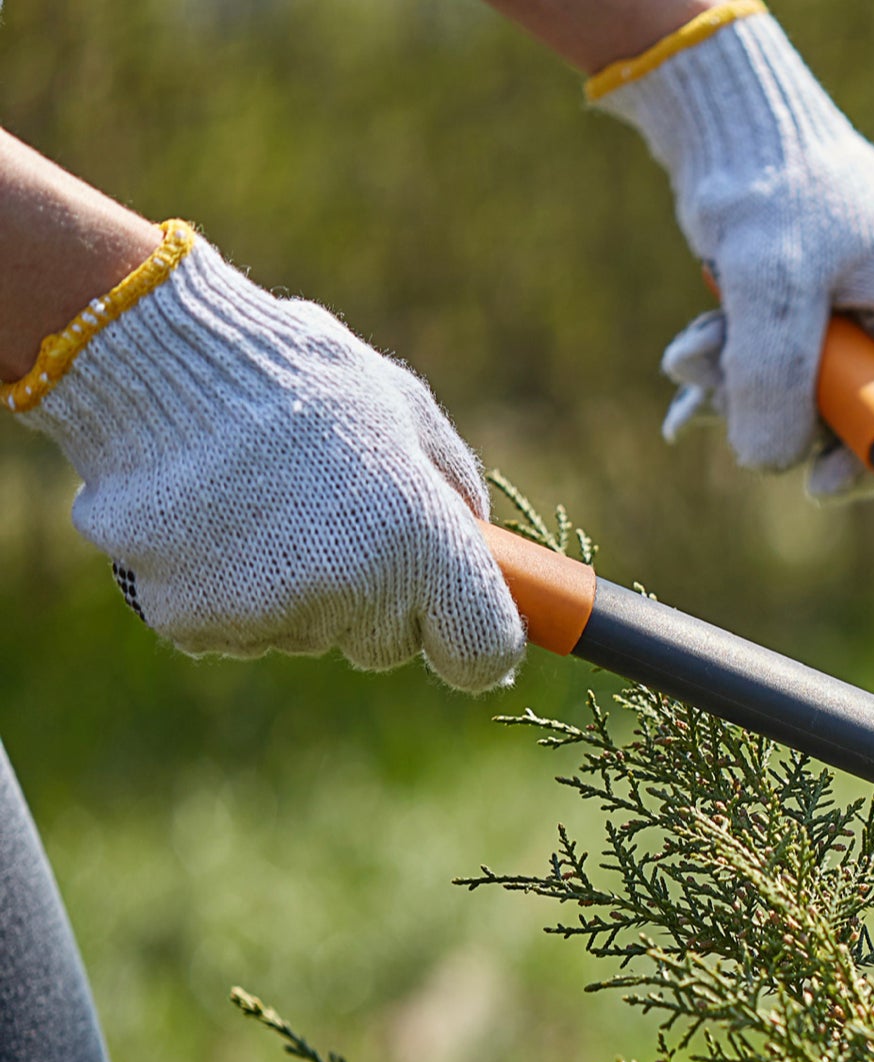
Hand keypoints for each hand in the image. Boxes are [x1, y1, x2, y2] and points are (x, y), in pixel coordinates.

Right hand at [11, 229, 522, 691]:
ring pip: (307, 633)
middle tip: (332, 516)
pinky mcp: (192, 620)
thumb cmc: (291, 372)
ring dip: (294, 588)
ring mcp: (266, 611)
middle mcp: (349, 590)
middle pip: (387, 645)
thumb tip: (479, 544)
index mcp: (419, 540)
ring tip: (257, 498)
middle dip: (375, 598)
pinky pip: (233, 629)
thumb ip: (451, 486)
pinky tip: (207, 519)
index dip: (475, 639)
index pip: (482, 654)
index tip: (458, 618)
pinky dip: (224, 588)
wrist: (150, 354)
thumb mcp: (402, 406)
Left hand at [593, 2, 873, 496]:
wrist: (722, 113)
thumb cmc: (765, 180)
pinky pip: (774, 364)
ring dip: (740, 390)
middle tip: (725, 406)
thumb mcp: (768, 279)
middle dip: (786, 416)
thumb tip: (770, 463)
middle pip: (860, 408)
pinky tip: (688, 360)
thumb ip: (776, 373)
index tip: (821, 482)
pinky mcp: (802, 304)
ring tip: (689, 359)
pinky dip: (728, 368)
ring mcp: (849, 307)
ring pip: (805, 390)